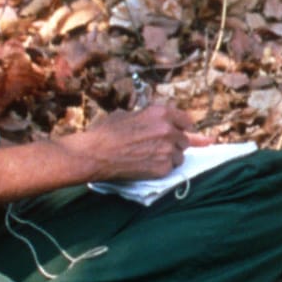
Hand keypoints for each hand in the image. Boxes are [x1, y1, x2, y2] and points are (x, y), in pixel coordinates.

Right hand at [72, 103, 198, 182]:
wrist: (96, 154)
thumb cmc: (107, 132)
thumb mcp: (128, 114)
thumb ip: (148, 117)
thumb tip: (155, 120)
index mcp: (162, 112)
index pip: (186, 120)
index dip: (184, 127)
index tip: (185, 131)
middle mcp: (168, 130)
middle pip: (184, 140)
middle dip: (175, 143)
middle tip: (160, 147)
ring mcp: (167, 150)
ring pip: (180, 156)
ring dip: (171, 157)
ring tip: (152, 157)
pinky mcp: (163, 168)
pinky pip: (171, 169)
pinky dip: (163, 169)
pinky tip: (149, 166)